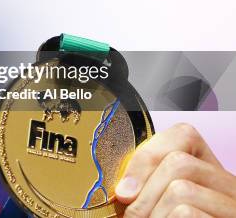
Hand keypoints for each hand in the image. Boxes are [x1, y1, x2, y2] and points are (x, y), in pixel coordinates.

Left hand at [115, 123, 235, 216]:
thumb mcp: (158, 205)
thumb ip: (146, 188)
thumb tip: (120, 188)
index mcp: (209, 173)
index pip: (184, 135)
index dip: (146, 158)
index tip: (124, 190)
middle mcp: (229, 187)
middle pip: (178, 163)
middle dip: (144, 192)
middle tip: (132, 217)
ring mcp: (233, 207)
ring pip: (181, 190)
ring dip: (152, 213)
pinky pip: (188, 213)